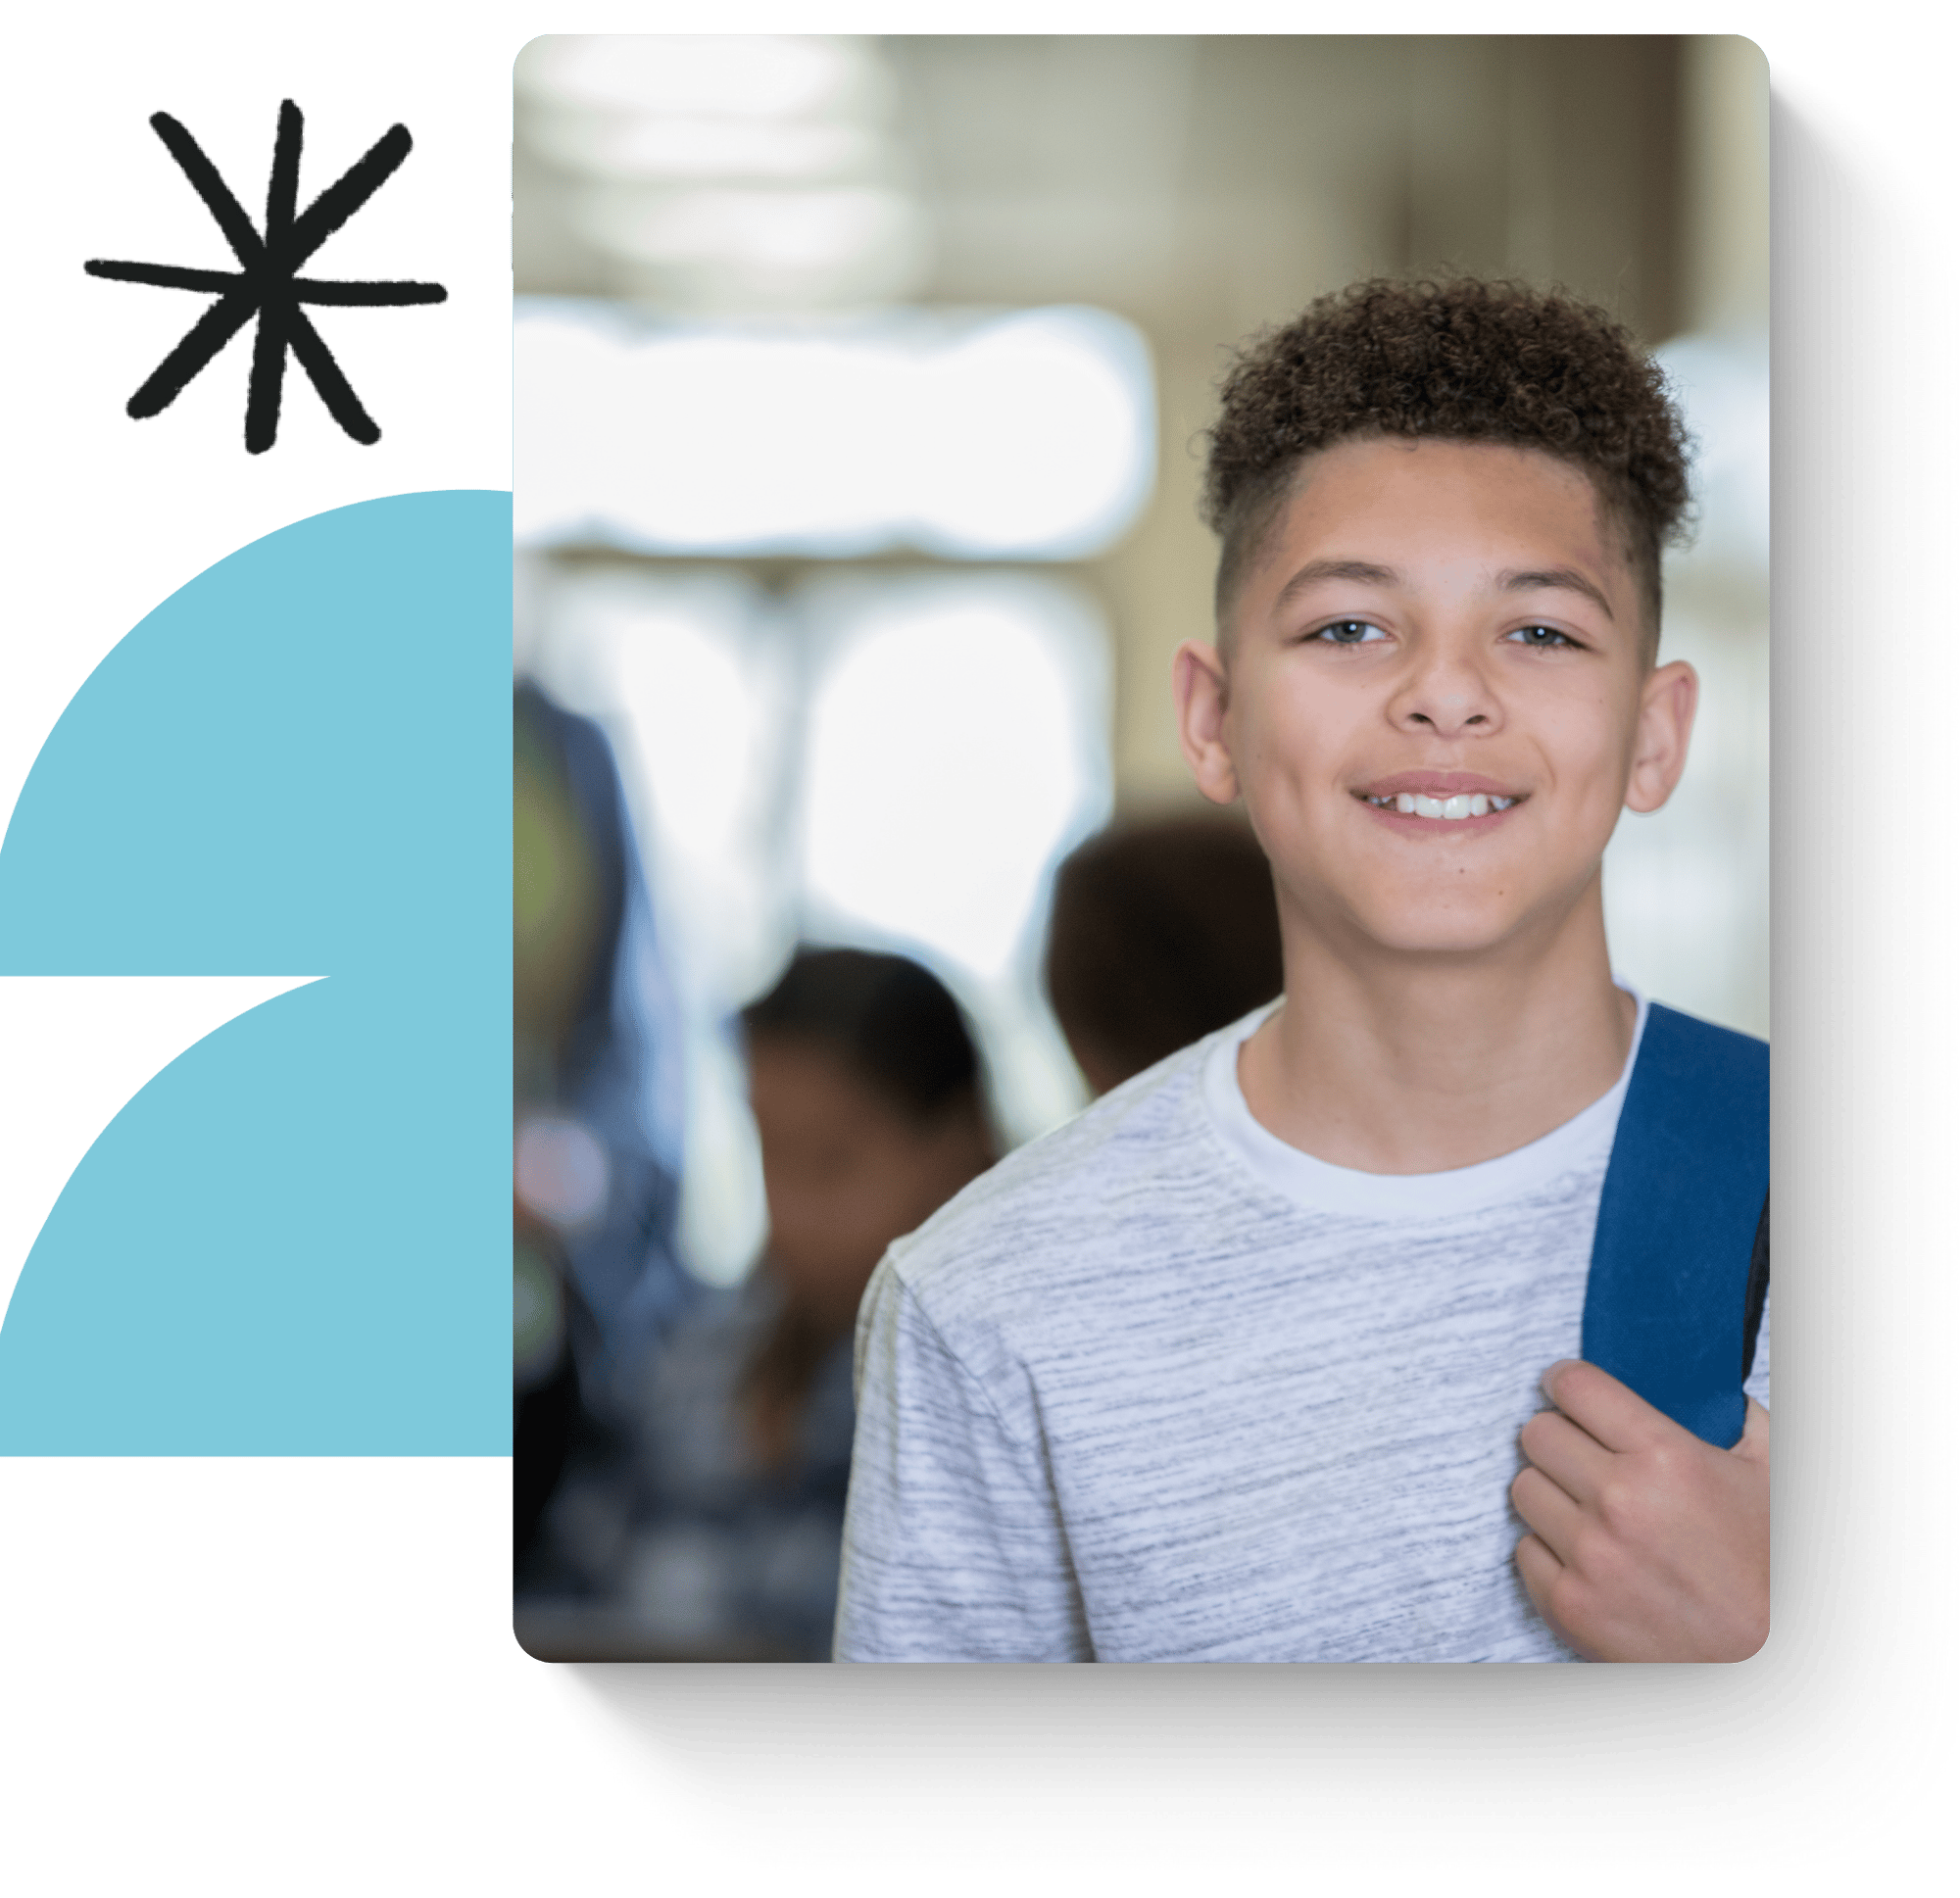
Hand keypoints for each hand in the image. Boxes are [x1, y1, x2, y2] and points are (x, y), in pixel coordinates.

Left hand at [1511, 1359, 1768, 1662]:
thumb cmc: (1767, 1568)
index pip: (1575, 1386)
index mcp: (1666, 1458)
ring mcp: (1588, 1557)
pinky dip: (1548, 1550)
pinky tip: (1586, 1555)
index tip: (1568, 1390)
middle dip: (1559, 1437)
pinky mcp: (1568, 1605)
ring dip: (1551, 1493)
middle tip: (1582, 1454)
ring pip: (1523, 1489)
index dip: (1567, 1382)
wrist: (1766, 1658)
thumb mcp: (1767, 1472)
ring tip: (1588, 1509)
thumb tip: (1696, 1385)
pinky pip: (1523, 1550)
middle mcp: (1619, 1502)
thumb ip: (1729, 1417)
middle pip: (1536, 1435)